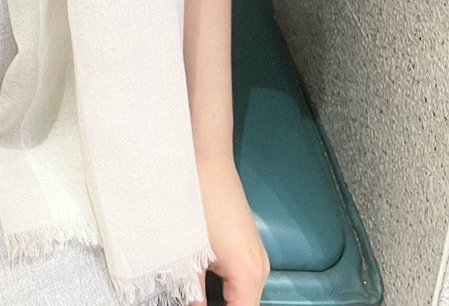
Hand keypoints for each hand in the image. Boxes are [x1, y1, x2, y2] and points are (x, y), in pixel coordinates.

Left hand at [191, 151, 269, 305]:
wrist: (205, 158)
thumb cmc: (199, 200)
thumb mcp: (190, 253)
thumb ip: (192, 290)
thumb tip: (191, 305)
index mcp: (250, 275)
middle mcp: (260, 268)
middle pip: (242, 305)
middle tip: (189, 299)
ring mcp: (254, 254)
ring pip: (240, 293)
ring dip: (219, 297)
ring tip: (191, 293)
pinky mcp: (245, 243)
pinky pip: (237, 275)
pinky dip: (221, 284)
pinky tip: (197, 279)